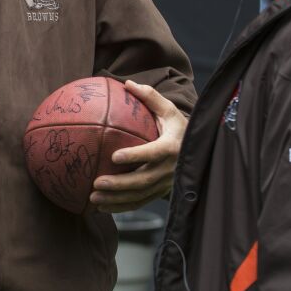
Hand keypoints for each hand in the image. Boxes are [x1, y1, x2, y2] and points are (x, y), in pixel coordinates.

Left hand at [89, 79, 187, 212]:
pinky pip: (140, 203)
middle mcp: (170, 168)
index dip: (136, 156)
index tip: (114, 156)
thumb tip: (127, 83)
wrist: (197, 150)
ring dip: (116, 199)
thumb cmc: (177, 126)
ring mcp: (166, 183)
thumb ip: (150, 97)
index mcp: (172, 146)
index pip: (154, 153)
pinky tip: (101, 207)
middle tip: (96, 182)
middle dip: (120, 185)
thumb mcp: (169, 110)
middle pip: (144, 180)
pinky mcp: (160, 193)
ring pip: (140, 195)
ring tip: (93, 198)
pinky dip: (121, 207)